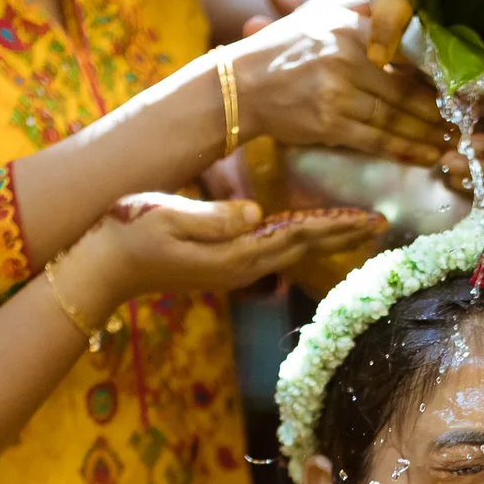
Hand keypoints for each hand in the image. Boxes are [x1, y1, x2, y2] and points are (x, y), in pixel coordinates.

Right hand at [59, 194, 385, 321]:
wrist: (102, 267)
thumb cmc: (129, 233)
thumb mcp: (168, 216)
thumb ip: (213, 216)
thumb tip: (256, 212)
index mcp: (235, 253)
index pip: (298, 235)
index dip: (336, 224)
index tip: (370, 217)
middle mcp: (241, 267)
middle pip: (305, 248)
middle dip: (343, 234)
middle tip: (381, 222)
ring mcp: (233, 270)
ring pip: (292, 252)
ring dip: (327, 238)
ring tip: (357, 227)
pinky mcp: (224, 266)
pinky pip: (274, 253)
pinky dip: (300, 241)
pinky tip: (310, 233)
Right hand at [226, 0, 448, 165]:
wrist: (241, 85)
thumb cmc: (285, 47)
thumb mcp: (322, 12)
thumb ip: (361, 8)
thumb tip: (407, 12)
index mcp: (350, 26)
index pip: (405, 50)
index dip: (435, 73)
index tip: (458, 87)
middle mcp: (346, 56)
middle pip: (405, 88)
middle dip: (438, 110)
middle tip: (463, 122)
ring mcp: (337, 92)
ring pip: (394, 118)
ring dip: (426, 135)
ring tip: (449, 143)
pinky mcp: (329, 123)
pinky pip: (376, 140)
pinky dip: (404, 150)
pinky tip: (425, 156)